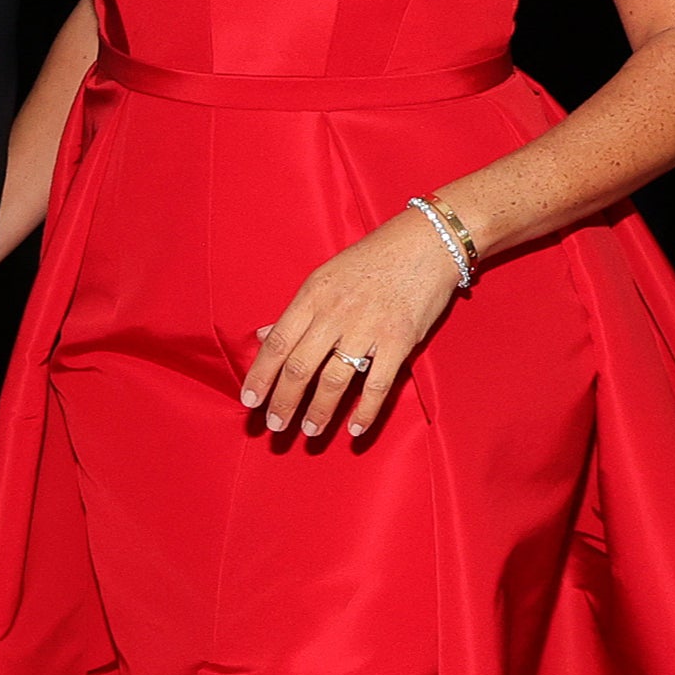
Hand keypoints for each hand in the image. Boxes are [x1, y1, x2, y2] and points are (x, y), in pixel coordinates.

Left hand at [240, 210, 462, 443]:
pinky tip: (354, 430)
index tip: (249, 401)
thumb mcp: (325, 276)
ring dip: (318, 411)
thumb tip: (262, 336)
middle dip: (284, 402)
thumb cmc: (371, 259)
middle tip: (275, 426)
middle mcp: (335, 313)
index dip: (260, 376)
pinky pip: (377, 384)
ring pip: (334, 380)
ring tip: (309, 431)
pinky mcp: (399, 340)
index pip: (277, 343)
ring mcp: (368, 328)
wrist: (425, 242)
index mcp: (313, 295)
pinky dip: (365, 411)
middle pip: (300, 366)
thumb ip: (296, 312)